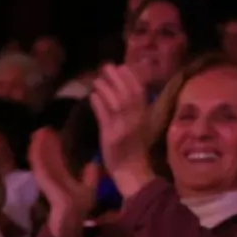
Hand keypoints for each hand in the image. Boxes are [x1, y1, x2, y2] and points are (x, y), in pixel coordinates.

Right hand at [29, 127, 94, 236]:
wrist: (71, 229)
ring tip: (39, 132)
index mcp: (62, 181)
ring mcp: (48, 184)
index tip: (51, 133)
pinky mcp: (47, 187)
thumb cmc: (78, 213)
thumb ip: (90, 179)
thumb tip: (93, 163)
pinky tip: (37, 144)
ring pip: (42, 161)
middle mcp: (53, 181)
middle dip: (44, 144)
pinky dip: (38, 155)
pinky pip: (41, 168)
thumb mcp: (88, 192)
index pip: (56, 161)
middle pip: (47, 158)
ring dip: (40, 147)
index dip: (53, 148)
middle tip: (42, 128)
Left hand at [89, 65, 154, 196]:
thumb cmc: (133, 148)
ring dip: (106, 88)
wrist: (131, 171)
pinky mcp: (111, 137)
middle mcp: (135, 120)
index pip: (140, 92)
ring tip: (97, 80)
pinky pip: (104, 117)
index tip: (122, 66)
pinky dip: (98, 104)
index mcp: (144, 116)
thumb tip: (124, 89)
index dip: (131, 77)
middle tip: (107, 66)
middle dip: (117, 77)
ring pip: (116, 103)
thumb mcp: (138, 126)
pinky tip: (93, 96)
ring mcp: (123, 128)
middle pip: (127, 94)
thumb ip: (133, 109)